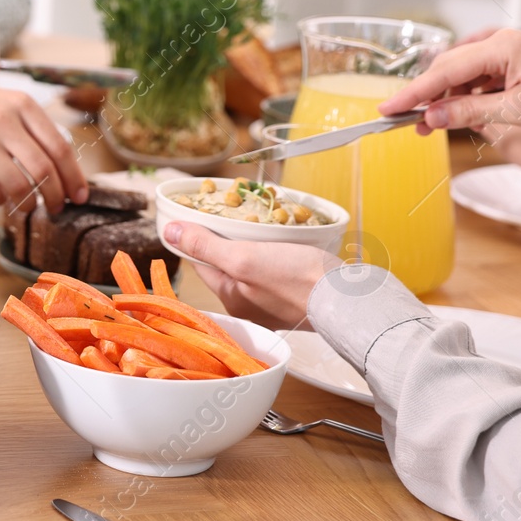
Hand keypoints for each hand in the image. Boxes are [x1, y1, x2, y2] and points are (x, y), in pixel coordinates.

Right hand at [0, 73, 87, 215]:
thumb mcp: (4, 102)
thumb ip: (31, 127)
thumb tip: (61, 168)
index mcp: (21, 104)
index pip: (60, 147)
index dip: (74, 177)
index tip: (78, 195)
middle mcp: (2, 119)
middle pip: (44, 170)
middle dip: (55, 196)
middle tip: (56, 208)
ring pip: (18, 185)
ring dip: (27, 203)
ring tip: (25, 207)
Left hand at [161, 221, 338, 329]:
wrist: (351, 299)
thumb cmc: (298, 280)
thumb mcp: (243, 258)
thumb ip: (205, 247)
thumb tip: (169, 232)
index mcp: (232, 299)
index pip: (203, 263)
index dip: (198, 239)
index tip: (197, 217)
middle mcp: (251, 305)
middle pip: (228, 265)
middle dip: (228, 241)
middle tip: (232, 215)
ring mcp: (277, 303)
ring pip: (255, 267)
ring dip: (255, 246)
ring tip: (260, 225)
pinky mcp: (301, 297)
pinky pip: (279, 272)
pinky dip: (278, 255)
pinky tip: (286, 244)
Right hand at [378, 29, 520, 140]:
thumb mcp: (519, 112)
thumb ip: (471, 112)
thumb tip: (432, 116)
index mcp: (505, 46)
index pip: (447, 70)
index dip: (415, 91)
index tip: (390, 107)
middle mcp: (503, 44)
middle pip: (450, 69)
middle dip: (428, 97)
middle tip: (409, 121)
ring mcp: (507, 55)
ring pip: (461, 76)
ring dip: (445, 100)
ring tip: (433, 124)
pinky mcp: (511, 67)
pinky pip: (476, 80)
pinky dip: (463, 98)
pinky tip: (458, 114)